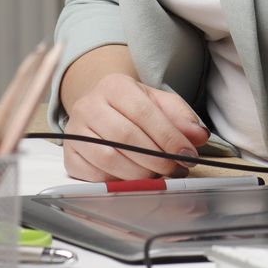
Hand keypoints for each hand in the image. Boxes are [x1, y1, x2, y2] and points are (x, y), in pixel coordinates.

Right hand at [62, 73, 210, 181]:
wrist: (101, 110)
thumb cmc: (133, 108)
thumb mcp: (159, 104)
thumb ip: (181, 117)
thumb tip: (198, 136)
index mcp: (114, 86)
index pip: (143, 113)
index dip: (169, 137)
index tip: (188, 154)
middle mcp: (88, 105)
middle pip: (126, 137)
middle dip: (157, 159)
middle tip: (176, 169)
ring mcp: (75, 131)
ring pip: (110, 158)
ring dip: (140, 174)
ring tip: (158, 176)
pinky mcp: (69, 156)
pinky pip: (95, 175)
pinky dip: (118, 182)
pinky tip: (134, 179)